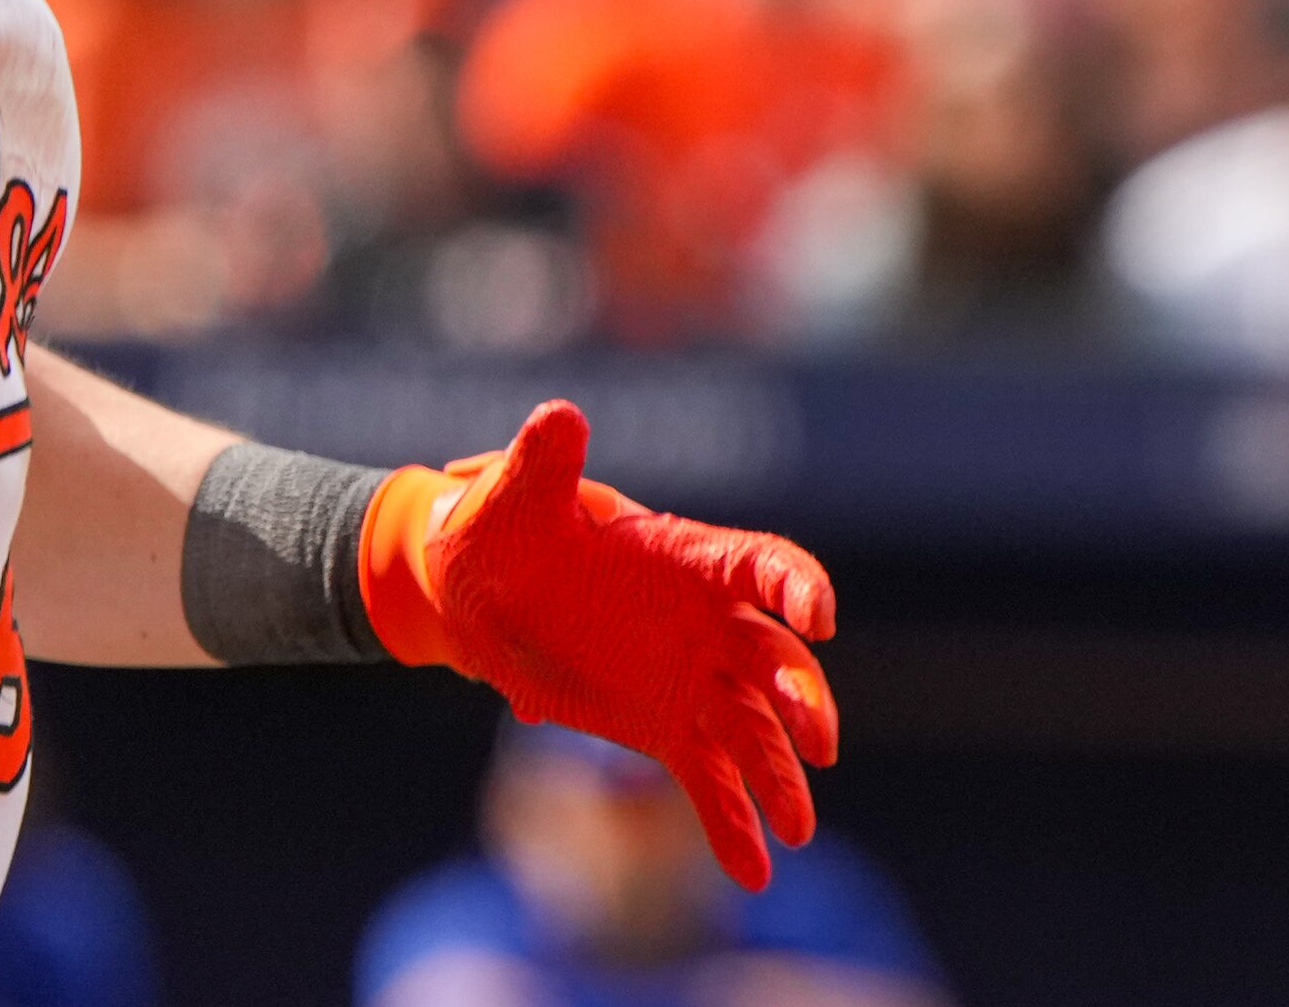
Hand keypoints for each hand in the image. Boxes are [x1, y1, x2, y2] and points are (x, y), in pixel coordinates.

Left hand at [360, 400, 838, 891]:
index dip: (796, 585)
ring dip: (780, 776)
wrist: (469, 590)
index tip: (818, 616)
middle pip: (775, 661)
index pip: (760, 565)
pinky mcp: (664, 727)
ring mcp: (690, 678)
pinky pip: (710, 778)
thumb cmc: (497, 526)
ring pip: (753, 730)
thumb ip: (543, 464)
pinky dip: (734, 824)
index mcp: (684, 555)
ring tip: (798, 827)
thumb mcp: (512, 494)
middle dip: (803, 698)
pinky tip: (755, 873)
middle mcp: (704, 621)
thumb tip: (558, 415)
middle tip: (816, 739)